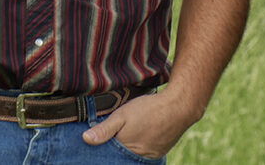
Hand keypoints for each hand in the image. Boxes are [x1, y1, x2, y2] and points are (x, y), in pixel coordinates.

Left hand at [81, 91, 197, 158]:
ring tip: (128, 137)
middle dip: (115, 151)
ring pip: (132, 157)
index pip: (108, 156)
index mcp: (125, 149)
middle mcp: (137, 157)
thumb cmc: (150, 109)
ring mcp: (149, 157)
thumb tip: (85, 139)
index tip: (97, 146)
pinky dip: (138, 149)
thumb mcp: (123, 114)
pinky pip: (143, 155)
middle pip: (119, 158)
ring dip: (127, 150)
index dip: (102, 151)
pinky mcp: (158, 154)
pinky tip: (138, 137)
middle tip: (118, 136)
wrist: (180, 107)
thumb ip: (105, 128)